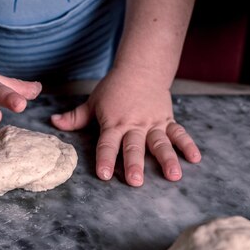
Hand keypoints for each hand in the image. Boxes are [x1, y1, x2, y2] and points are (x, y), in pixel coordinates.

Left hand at [51, 68, 200, 186]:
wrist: (141, 68)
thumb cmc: (114, 88)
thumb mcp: (93, 102)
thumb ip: (76, 116)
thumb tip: (54, 122)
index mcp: (114, 122)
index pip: (107, 144)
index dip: (105, 159)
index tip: (103, 175)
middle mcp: (135, 125)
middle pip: (134, 146)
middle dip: (135, 164)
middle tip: (135, 182)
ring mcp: (153, 123)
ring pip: (160, 143)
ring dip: (167, 159)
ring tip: (173, 176)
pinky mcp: (167, 120)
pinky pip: (179, 133)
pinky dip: (188, 145)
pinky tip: (195, 159)